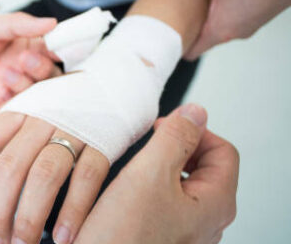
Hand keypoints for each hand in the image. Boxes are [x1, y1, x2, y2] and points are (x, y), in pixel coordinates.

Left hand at [0, 13, 57, 111]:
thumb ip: (22, 25)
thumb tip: (54, 23)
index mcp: (27, 45)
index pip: (54, 52)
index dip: (60, 53)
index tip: (59, 52)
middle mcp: (22, 68)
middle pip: (46, 78)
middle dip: (40, 71)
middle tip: (23, 61)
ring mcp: (8, 88)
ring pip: (30, 98)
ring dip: (22, 88)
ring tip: (4, 75)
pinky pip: (5, 114)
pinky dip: (2, 112)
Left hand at [0, 110, 109, 243]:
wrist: (117, 82)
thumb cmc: (67, 101)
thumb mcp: (31, 101)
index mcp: (20, 109)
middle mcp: (42, 118)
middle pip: (11, 166)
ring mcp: (74, 128)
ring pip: (44, 175)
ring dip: (30, 218)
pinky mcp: (104, 141)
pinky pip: (86, 178)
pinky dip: (73, 211)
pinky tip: (62, 237)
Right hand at [75, 104, 238, 243]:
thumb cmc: (121, 237)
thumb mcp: (149, 173)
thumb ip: (176, 137)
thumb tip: (196, 113)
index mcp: (215, 204)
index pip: (223, 150)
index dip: (193, 131)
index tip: (163, 130)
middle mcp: (206, 221)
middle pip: (203, 166)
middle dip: (174, 149)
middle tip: (145, 147)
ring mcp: (184, 231)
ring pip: (180, 184)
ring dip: (158, 169)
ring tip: (132, 169)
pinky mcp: (161, 236)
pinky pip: (162, 203)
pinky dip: (147, 189)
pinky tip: (125, 192)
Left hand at [145, 0, 290, 59]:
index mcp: (222, 30)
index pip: (190, 52)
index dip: (173, 47)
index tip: (156, 40)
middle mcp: (236, 33)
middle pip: (201, 39)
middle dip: (185, 29)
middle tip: (165, 17)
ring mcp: (248, 24)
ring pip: (217, 27)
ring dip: (203, 18)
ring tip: (186, 4)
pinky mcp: (257, 12)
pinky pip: (231, 17)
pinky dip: (219, 9)